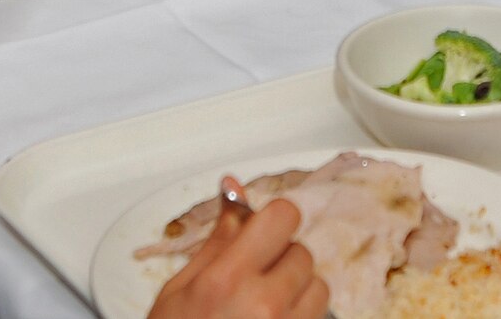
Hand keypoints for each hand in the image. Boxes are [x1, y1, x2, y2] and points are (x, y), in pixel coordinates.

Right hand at [147, 190, 326, 318]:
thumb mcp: (180, 290)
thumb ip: (217, 242)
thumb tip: (234, 194)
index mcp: (228, 279)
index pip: (282, 218)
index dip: (274, 221)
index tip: (263, 230)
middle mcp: (265, 305)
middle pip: (302, 254)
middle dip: (281, 260)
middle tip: (253, 278)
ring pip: (320, 289)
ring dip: (299, 292)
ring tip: (266, 308)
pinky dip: (301, 317)